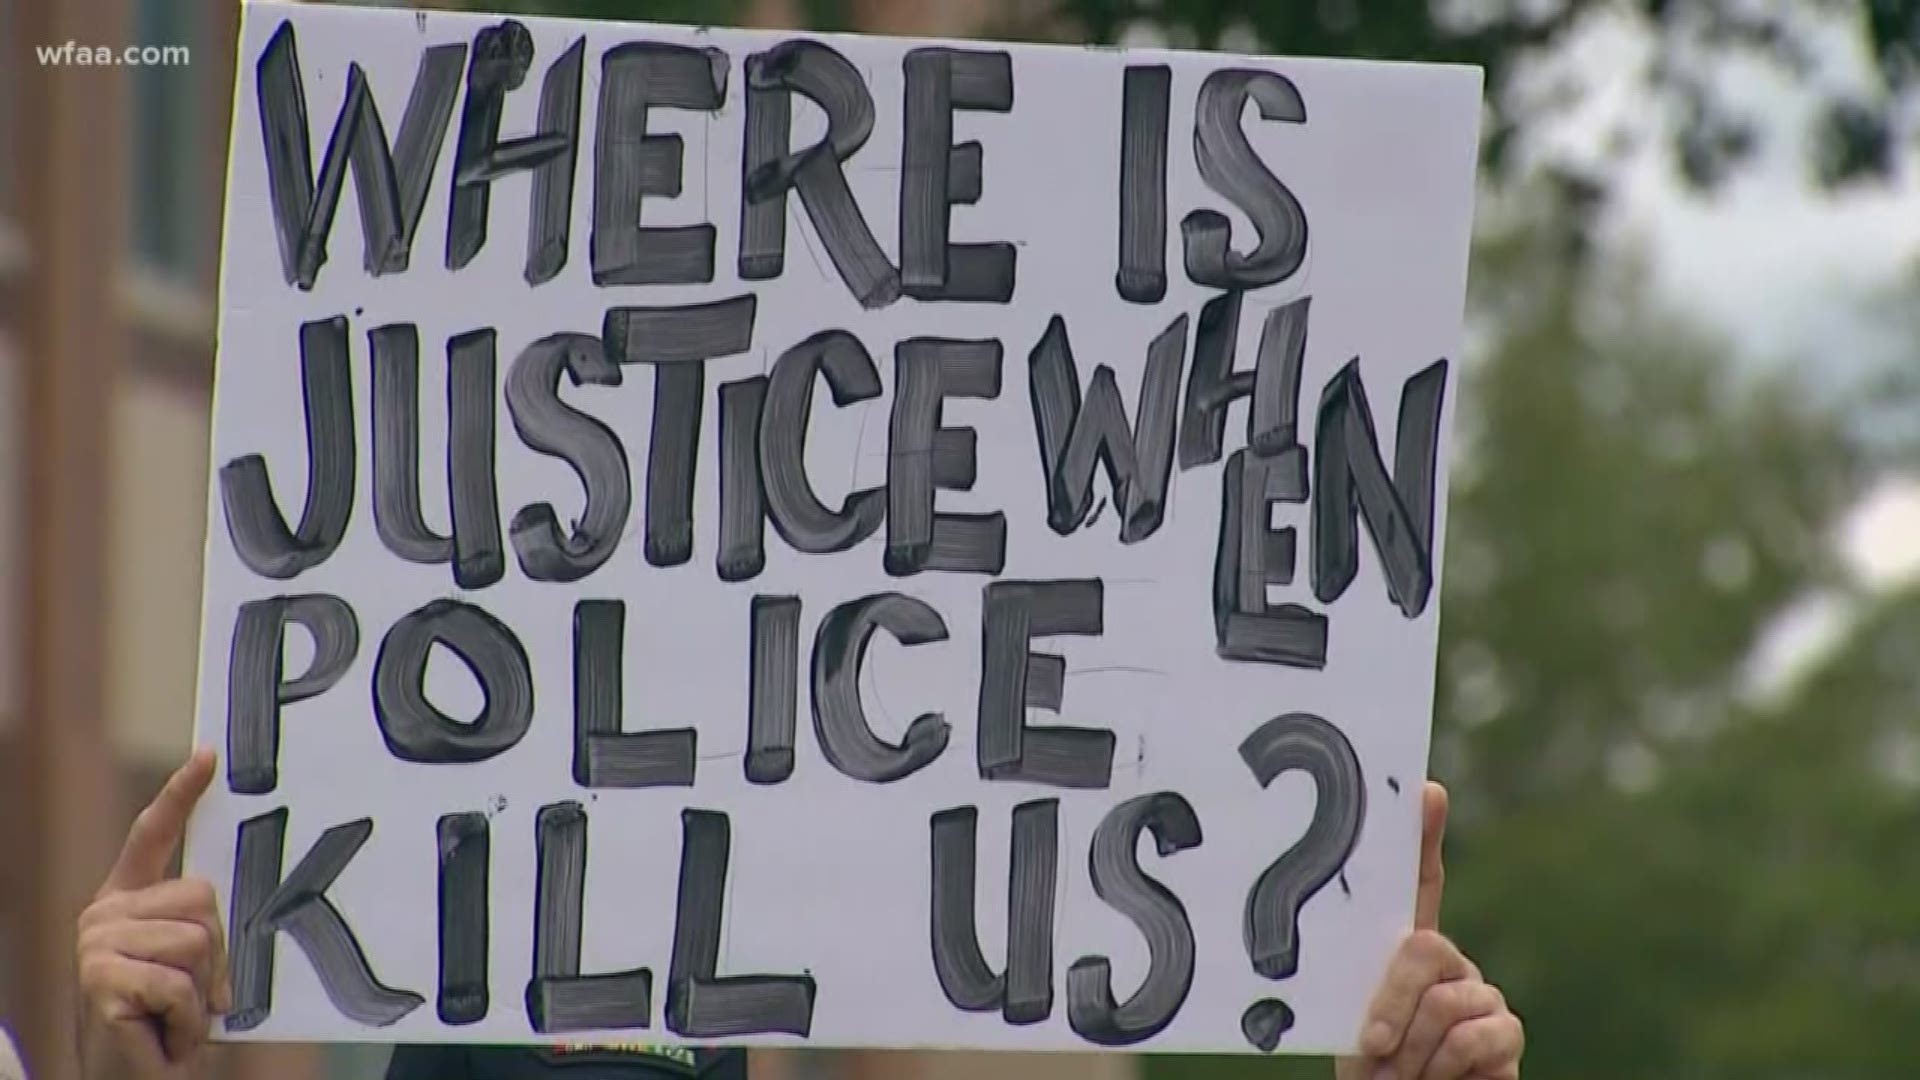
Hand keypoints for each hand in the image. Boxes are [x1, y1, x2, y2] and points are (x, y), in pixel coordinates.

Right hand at [76, 748, 229, 1079]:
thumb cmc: (167, 1022)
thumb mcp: (190, 965)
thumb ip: (201, 925)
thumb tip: (232, 900)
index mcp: (129, 899)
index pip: (152, 834)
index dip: (181, 793)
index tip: (208, 756)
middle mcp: (104, 911)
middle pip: (202, 897)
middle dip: (217, 953)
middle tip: (196, 995)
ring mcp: (96, 942)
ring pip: (196, 940)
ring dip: (202, 993)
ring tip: (177, 1017)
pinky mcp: (100, 978)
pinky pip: (179, 983)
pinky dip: (187, 1018)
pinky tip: (166, 1035)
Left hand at [1336, 783, 1522, 1079]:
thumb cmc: (1372, 1067)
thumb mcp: (1350, 1019)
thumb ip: (1361, 981)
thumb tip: (1356, 946)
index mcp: (1405, 947)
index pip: (1419, 880)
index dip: (1423, 835)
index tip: (1426, 790)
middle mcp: (1448, 961)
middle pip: (1424, 948)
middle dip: (1391, 1003)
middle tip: (1373, 1048)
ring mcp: (1481, 993)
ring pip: (1444, 1003)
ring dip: (1413, 1054)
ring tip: (1403, 1074)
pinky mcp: (1507, 1031)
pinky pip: (1475, 1037)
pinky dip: (1445, 1071)